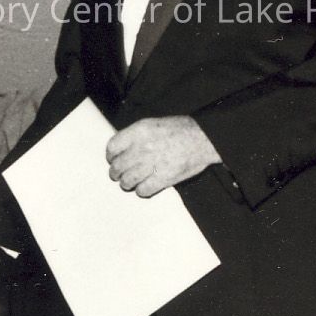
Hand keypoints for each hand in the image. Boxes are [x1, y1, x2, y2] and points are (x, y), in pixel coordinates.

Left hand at [105, 116, 221, 197]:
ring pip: (127, 181)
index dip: (111, 156)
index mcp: (139, 131)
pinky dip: (142, 191)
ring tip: (130, 182)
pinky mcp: (162, 179)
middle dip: (116, 172)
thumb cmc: (182, 130)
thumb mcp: (154, 124)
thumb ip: (136, 135)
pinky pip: (142, 191)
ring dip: (126, 183)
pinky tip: (145, 187)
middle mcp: (142, 148)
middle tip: (118, 174)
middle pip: (117, 166)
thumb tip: (122, 148)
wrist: (204, 139)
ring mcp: (151, 165)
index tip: (113, 159)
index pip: (112, 147)